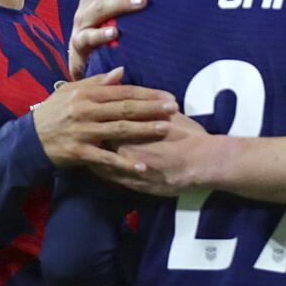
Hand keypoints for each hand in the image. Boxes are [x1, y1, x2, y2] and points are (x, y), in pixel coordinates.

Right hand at [33, 67, 177, 172]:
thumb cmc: (54, 111)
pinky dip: (124, 164)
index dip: (147, 94)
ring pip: (119, 131)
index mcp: (87, 94)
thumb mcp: (72, 91)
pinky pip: (106, 159)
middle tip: (174, 108)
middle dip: (151, 108)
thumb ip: (98, 82)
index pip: (123, 92)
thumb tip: (122, 71)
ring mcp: (84, 132)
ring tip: (165, 129)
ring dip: (143, 130)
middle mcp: (87, 111)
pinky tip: (142, 167)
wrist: (29, 138)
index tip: (168, 96)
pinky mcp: (80, 152)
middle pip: (125, 109)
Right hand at [69, 0, 176, 77]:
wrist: (83, 55)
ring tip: (143, 1)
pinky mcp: (79, 41)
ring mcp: (84, 19)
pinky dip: (101, 34)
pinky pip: (88, 37)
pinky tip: (114, 33)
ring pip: (101, 6)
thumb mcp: (123, 8)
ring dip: (123, 2)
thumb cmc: (108, 26)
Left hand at [94, 112, 214, 195]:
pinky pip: (112, 180)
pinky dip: (104, 174)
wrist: (202, 163)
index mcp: (131, 129)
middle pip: (98, 144)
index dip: (97, 119)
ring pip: (101, 165)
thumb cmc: (188, 135)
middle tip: (83, 135)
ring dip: (92, 159)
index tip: (91, 116)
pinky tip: (101, 170)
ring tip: (86, 154)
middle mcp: (125, 151)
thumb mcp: (168, 115)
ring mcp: (128, 170)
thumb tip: (136, 100)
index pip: (105, 123)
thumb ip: (148, 108)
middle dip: (90, 140)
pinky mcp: (135, 185)